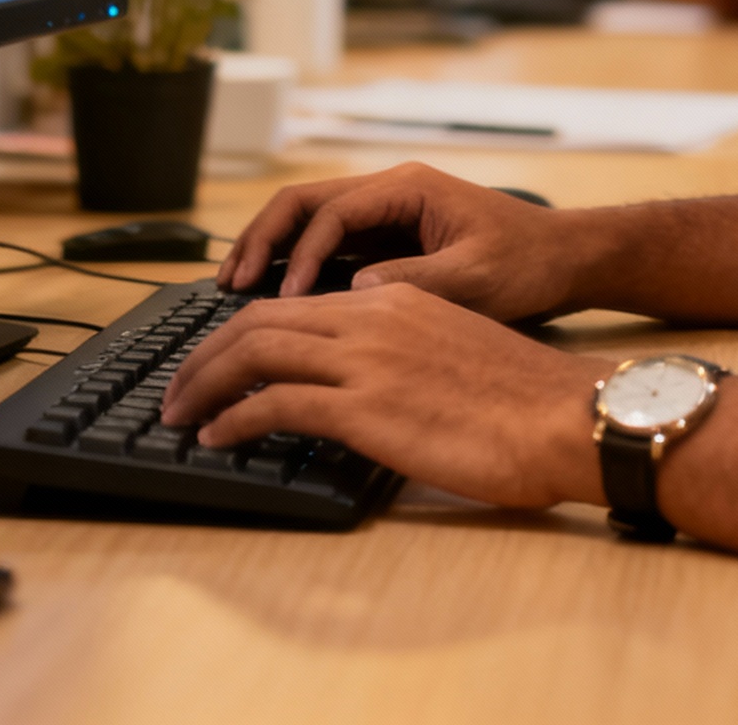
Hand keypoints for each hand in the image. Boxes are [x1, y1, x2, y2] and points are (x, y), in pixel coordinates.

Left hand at [161, 284, 604, 510]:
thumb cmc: (522, 399)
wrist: (562, 414)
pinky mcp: (366, 405)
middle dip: (205, 355)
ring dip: (204, 384)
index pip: (293, 303)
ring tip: (179, 414)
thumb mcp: (450, 354)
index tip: (214, 361)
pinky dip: (233, 419)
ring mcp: (366, 358)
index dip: (241, 331)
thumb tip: (361, 391)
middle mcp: (372, 315)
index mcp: (393, 299)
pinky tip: (216, 438)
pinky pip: (274, 403)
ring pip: (255, 352)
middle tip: (176, 390)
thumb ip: (398, 358)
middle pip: (260, 320)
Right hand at [218, 160, 594, 319]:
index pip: (334, 212)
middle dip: (264, 238)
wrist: (563, 259)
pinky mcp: (387, 239)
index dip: (303, 254)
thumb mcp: (476, 279)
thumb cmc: (527, 263)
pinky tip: (276, 297)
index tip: (285, 300)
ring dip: (272, 248)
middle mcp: (390, 191)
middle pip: (305, 202)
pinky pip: (329, 244)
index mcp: (408, 188)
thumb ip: (416, 281)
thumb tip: (353, 292)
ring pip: (310, 219)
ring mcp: (386, 213)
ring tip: (234, 286)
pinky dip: (296, 264)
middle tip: (230, 282)